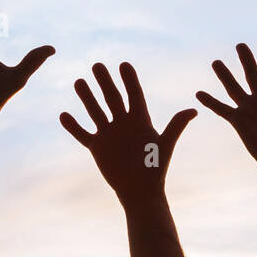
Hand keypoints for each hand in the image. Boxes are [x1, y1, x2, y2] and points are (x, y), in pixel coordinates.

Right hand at [62, 63, 195, 207]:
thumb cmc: (155, 169)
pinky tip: (63, 114)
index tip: (124, 65)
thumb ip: (176, 125)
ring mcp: (109, 134)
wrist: (140, 192)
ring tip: (78, 82)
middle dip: (105, 82)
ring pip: (95, 111)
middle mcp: (123, 123)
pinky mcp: (97, 147)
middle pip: (112, 98)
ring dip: (87, 98)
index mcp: (140, 120)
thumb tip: (193, 110)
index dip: (130, 80)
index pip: (134, 95)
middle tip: (97, 65)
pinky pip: (82, 134)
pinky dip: (73, 126)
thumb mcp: (165, 145)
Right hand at [196, 41, 256, 175]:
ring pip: (234, 87)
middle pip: (253, 74)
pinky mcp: (238, 121)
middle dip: (247, 59)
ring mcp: (249, 109)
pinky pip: (221, 109)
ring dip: (225, 75)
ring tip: (216, 62)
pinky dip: (210, 101)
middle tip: (240, 45)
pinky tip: (199, 93)